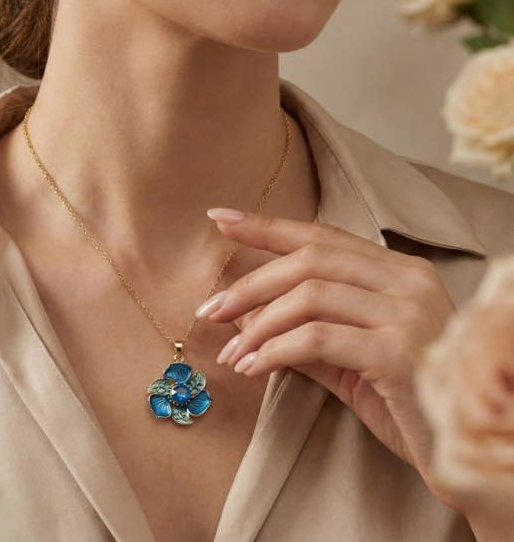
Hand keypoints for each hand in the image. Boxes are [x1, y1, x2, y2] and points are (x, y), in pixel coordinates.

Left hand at [196, 208, 457, 506]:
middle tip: (210, 309)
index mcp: (398, 271)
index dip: (267, 226)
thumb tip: (240, 312)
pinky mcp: (399, 353)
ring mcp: (407, 314)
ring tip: (231, 353)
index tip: (220, 219)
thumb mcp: (345, 358)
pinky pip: (318, 339)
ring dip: (257, 324)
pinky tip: (253, 368)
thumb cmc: (403, 400)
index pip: (321, 237)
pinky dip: (275, 351)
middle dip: (251, 284)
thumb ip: (300, 329)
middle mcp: (407, 281)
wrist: (461, 451)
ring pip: (309, 296)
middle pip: (309, 261)